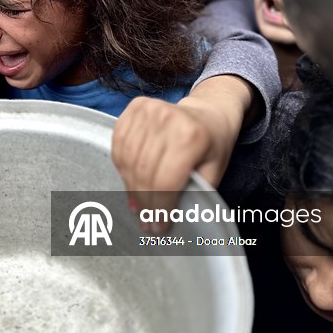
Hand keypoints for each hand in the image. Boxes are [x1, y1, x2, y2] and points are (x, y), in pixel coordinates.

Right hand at [112, 95, 234, 230]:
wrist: (210, 112)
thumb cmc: (213, 144)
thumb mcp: (214, 172)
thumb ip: (193, 194)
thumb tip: (168, 220)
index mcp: (191, 137)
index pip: (165, 182)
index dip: (159, 208)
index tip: (158, 226)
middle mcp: (167, 119)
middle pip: (144, 173)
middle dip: (144, 203)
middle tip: (146, 221)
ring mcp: (149, 110)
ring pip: (128, 160)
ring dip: (130, 187)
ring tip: (137, 205)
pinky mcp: (135, 106)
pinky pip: (119, 143)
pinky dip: (121, 165)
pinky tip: (129, 179)